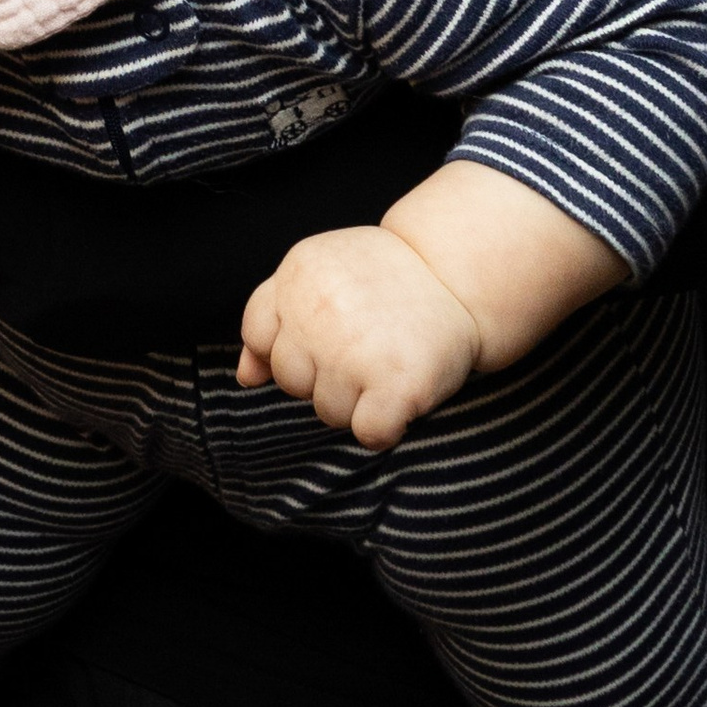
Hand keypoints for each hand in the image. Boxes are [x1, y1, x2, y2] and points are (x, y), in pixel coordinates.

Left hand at [236, 225, 482, 449]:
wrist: (461, 273)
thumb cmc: (387, 280)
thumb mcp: (321, 276)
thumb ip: (272, 315)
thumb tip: (245, 377)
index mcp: (298, 273)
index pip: (261, 340)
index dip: (295, 345)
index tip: (331, 332)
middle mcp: (319, 309)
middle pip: (291, 380)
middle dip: (324, 375)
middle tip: (368, 347)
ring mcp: (355, 350)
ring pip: (328, 411)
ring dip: (358, 401)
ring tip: (389, 363)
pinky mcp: (397, 384)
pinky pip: (368, 434)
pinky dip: (386, 427)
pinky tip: (403, 396)